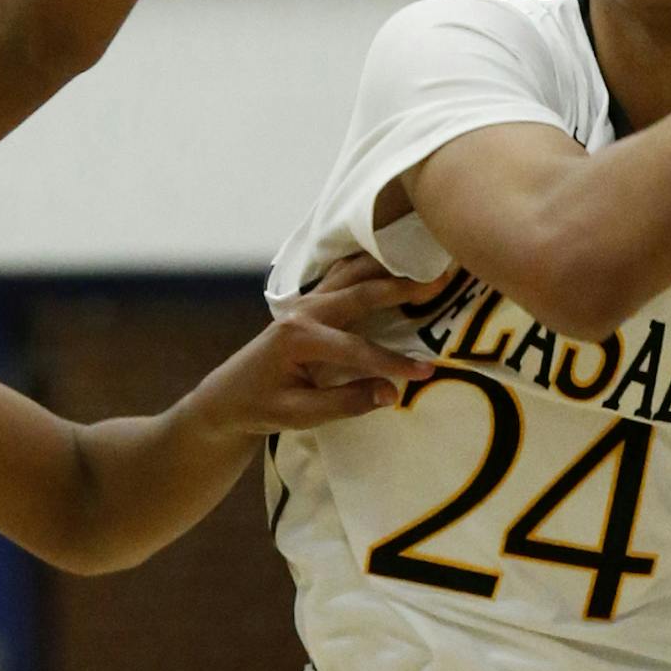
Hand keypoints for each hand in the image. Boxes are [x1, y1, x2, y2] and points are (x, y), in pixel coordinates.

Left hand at [181, 257, 439, 437]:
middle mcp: (304, 310)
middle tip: (442, 281)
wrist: (228, 395)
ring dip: (389, 266)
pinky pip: (344, 273)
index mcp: (298, 338)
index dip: (394, 362)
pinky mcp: (311, 300)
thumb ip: (345, 404)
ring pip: (353, 272)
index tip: (428, 371)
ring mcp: (306, 300)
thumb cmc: (262, 407)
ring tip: (426, 261)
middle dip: (402, 287)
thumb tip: (392, 394)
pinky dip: (371, 263)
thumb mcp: (300, 415)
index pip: (357, 349)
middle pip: (361, 292)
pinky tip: (395, 256)